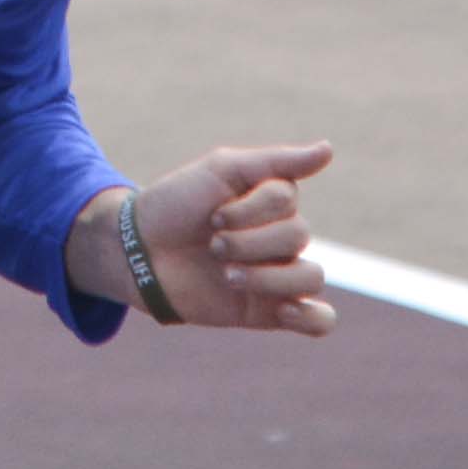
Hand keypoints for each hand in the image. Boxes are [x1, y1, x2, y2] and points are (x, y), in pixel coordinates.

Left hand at [89, 140, 336, 337]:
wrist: (137, 252)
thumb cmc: (176, 204)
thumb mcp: (221, 170)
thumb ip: (277, 162)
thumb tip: (330, 148)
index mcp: (271, 202)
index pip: (287, 201)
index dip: (250, 208)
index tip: (212, 212)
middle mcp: (279, 237)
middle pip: (298, 236)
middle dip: (248, 240)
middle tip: (212, 244)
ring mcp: (276, 275)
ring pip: (312, 276)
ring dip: (266, 275)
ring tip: (227, 276)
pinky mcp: (267, 311)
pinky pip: (320, 320)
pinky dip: (312, 316)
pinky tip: (284, 309)